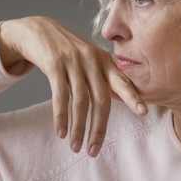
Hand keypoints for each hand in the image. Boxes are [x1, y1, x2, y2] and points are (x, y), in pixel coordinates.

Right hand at [0, 16, 145, 156]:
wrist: (37, 30)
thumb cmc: (67, 51)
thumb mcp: (89, 59)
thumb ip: (103, 77)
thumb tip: (120, 100)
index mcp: (104, 61)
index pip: (122, 82)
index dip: (133, 97)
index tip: (143, 113)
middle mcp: (92, 61)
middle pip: (101, 99)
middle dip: (98, 127)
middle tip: (94, 150)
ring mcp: (73, 62)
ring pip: (81, 101)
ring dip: (78, 127)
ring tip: (76, 146)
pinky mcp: (54, 64)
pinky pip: (60, 96)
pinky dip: (61, 116)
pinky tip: (61, 132)